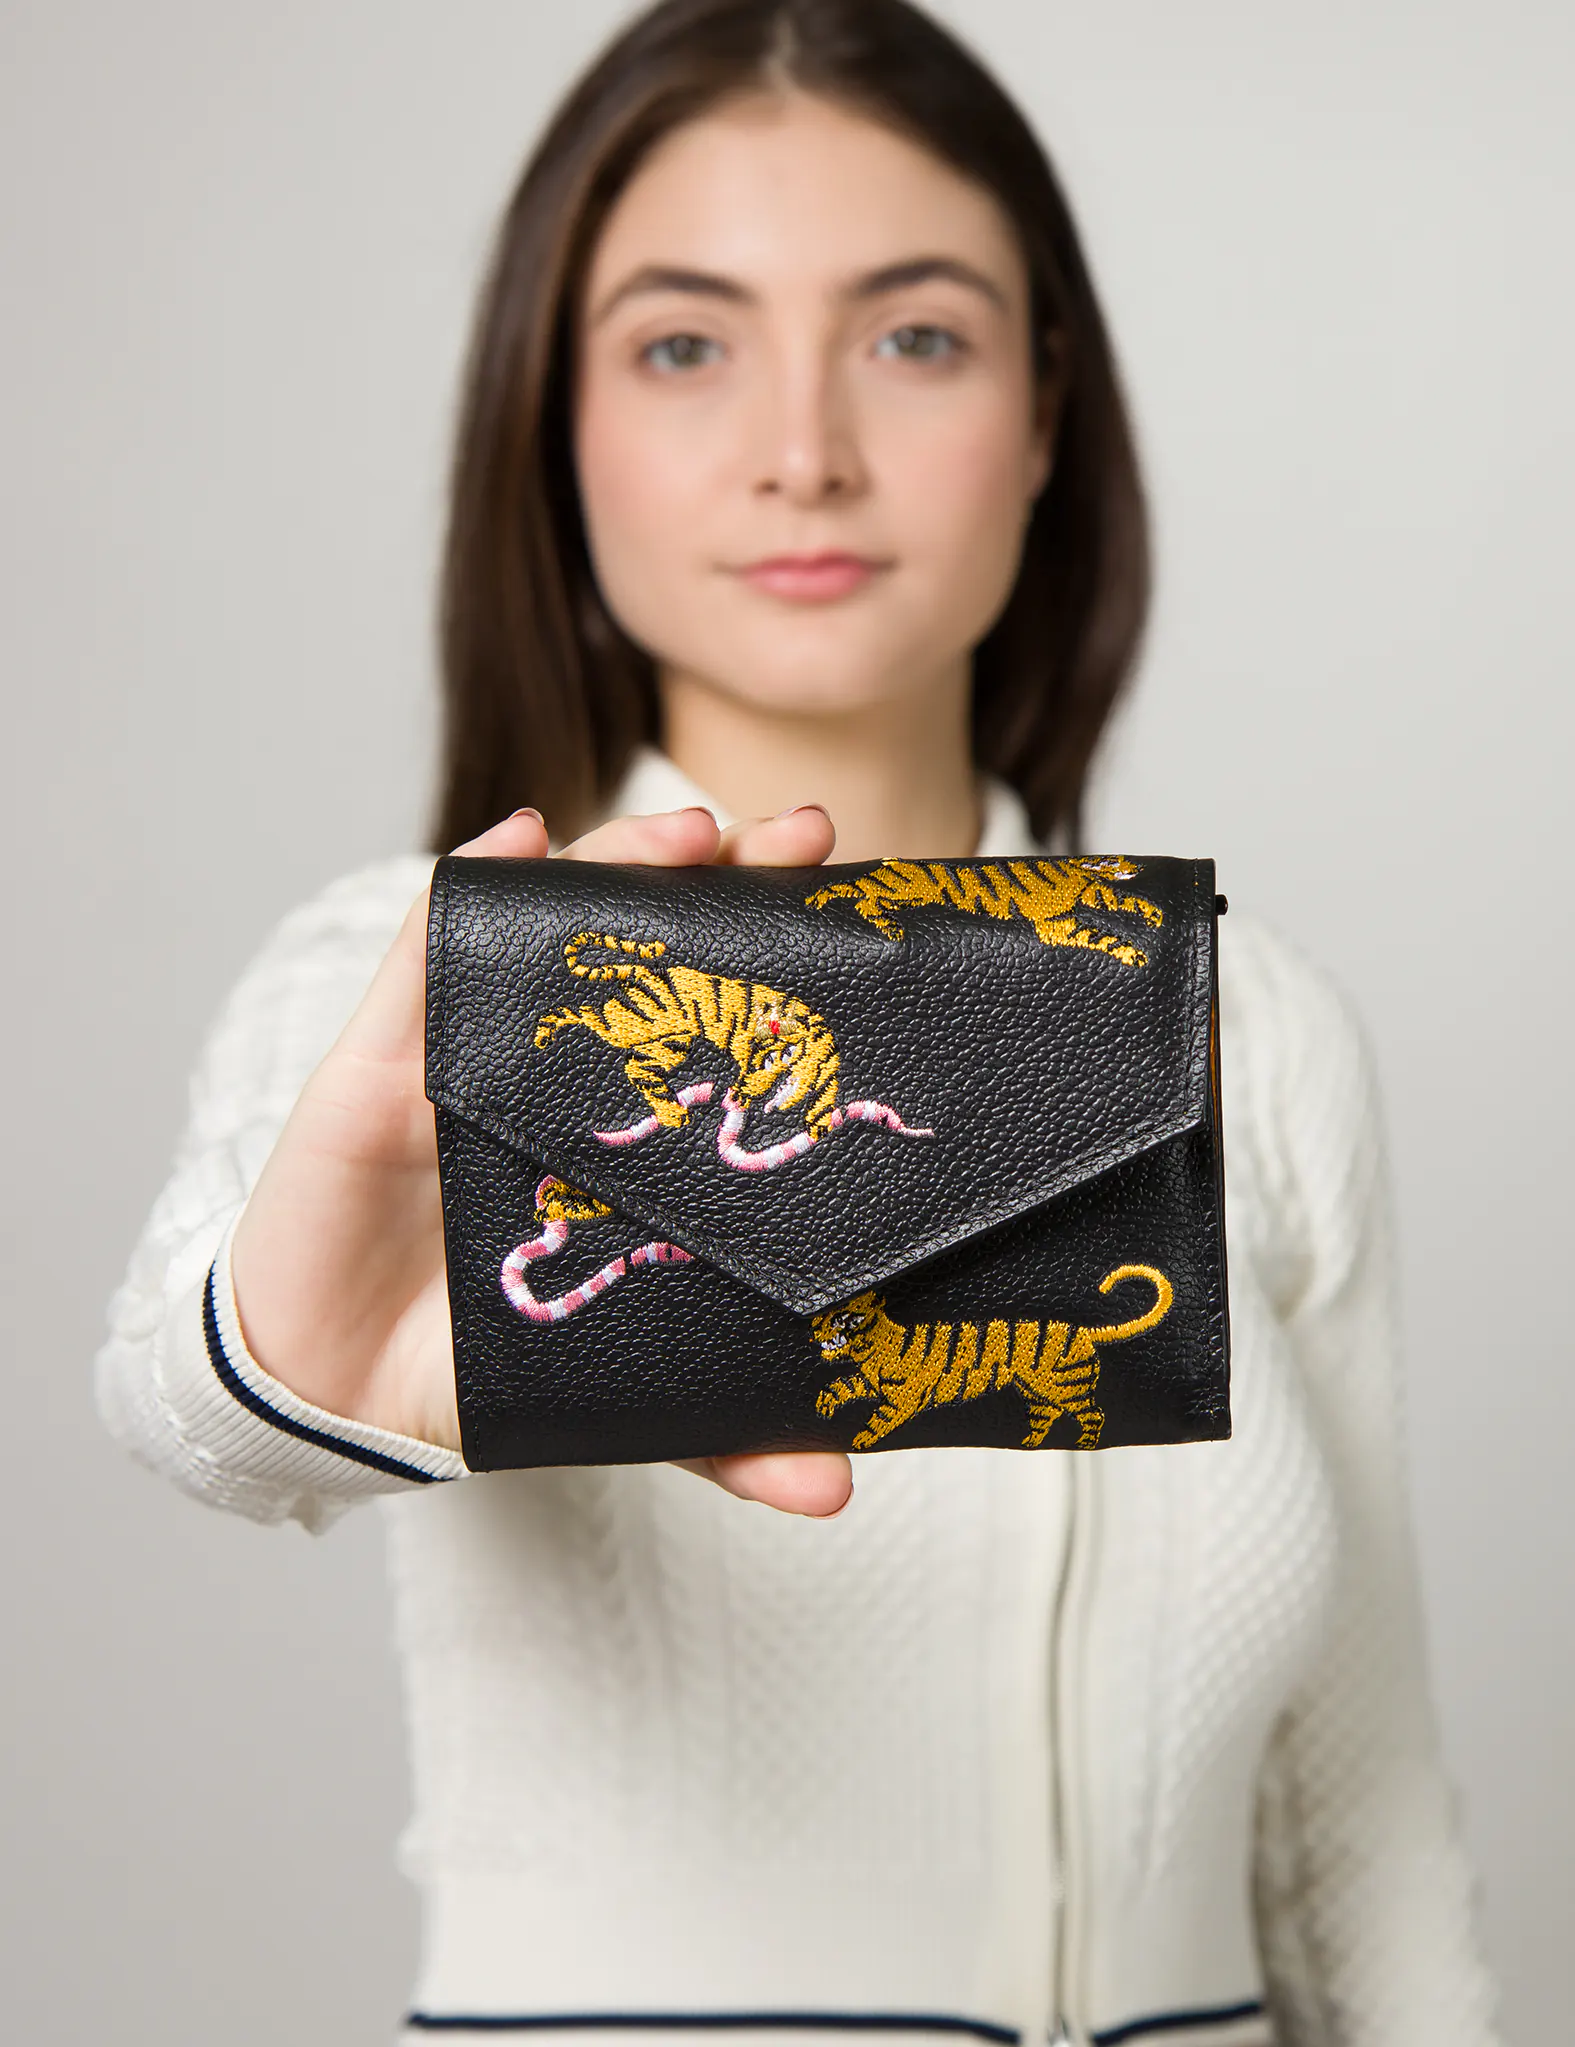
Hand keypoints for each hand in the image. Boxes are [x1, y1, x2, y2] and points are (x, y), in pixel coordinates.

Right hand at [229, 802, 853, 1519]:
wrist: (332, 1389)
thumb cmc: (478, 1356)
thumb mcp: (616, 1386)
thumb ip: (718, 1431)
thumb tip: (838, 1493)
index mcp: (626, 1125)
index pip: (714, 1017)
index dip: (782, 962)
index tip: (861, 921)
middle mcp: (558, 1069)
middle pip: (646, 943)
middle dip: (722, 875)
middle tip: (799, 838)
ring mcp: (471, 1051)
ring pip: (548, 923)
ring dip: (618, 858)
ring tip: (686, 832)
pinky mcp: (380, 1060)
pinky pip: (423, 952)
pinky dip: (471, 888)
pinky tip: (523, 840)